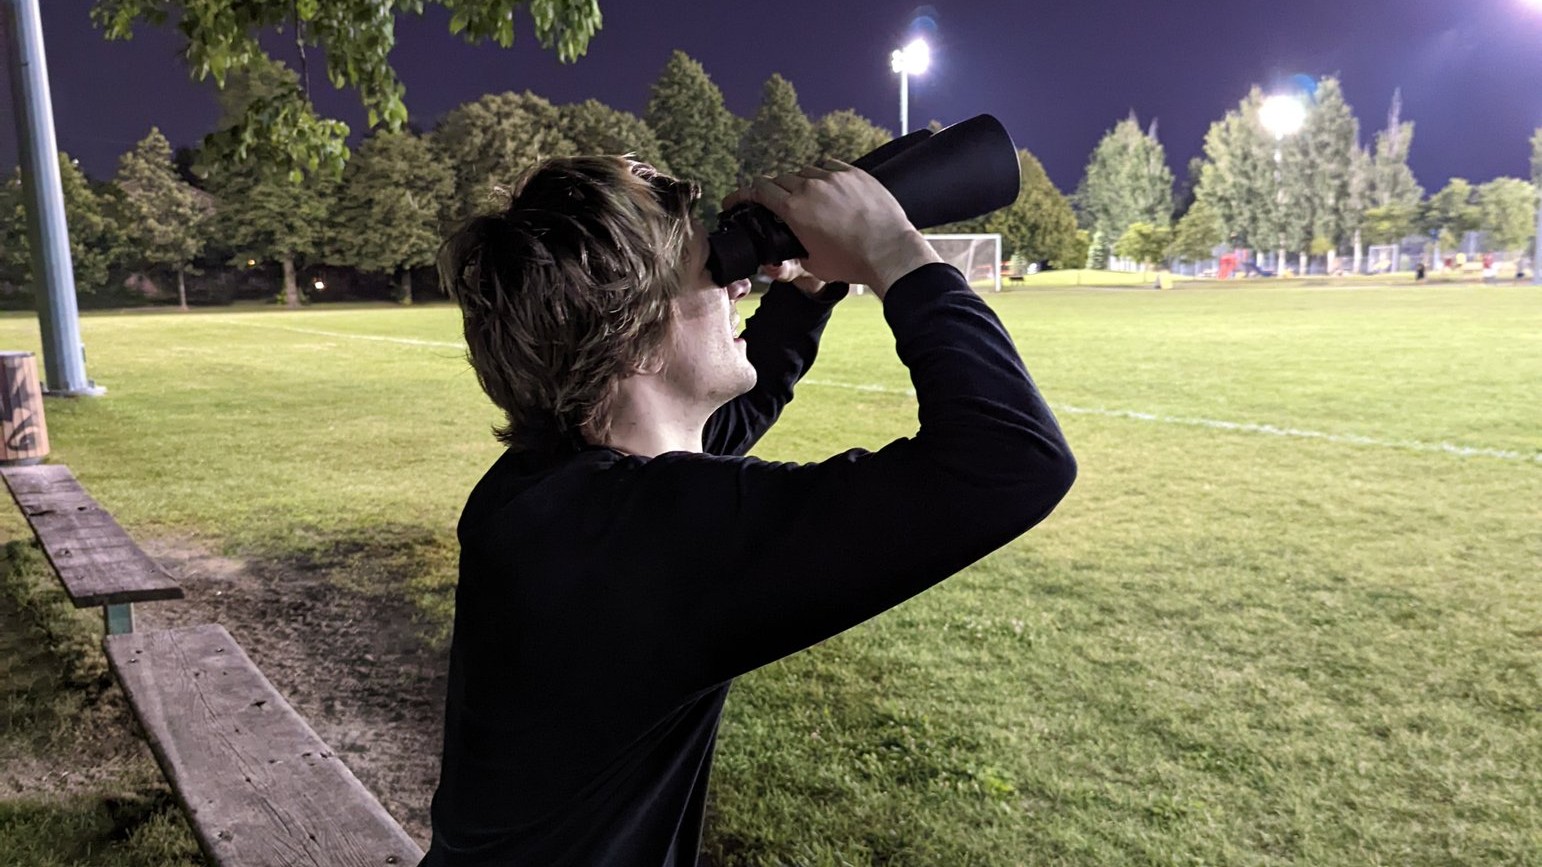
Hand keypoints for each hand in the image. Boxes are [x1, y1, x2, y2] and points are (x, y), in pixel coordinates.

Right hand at [722, 160, 939, 297]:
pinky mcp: (854, 173)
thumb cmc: (852, 262)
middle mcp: (810, 188)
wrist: (889, 251)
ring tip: (807, 197)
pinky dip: (823, 174)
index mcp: (794, 211)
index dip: (745, 193)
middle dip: (773, 190)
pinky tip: (827, 186)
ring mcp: (833, 178)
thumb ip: (790, 259)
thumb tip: (776, 260)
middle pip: (780, 179)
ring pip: (805, 171)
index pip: (760, 190)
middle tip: (775, 202)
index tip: (738, 198)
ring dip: (800, 182)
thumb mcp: (813, 267)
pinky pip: (829, 166)